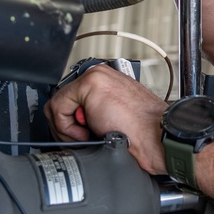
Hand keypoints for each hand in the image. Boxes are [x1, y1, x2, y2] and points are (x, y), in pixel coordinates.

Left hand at [44, 65, 167, 174]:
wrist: (156, 137)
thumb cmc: (141, 135)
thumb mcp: (110, 119)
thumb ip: (92, 114)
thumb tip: (72, 123)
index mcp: (105, 82)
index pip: (70, 102)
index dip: (71, 125)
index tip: (84, 136)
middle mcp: (99, 75)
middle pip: (61, 103)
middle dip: (67, 128)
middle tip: (87, 138)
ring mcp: (95, 76)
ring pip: (57, 106)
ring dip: (68, 130)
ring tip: (91, 135)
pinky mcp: (90, 83)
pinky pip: (58, 109)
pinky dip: (68, 128)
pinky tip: (90, 132)